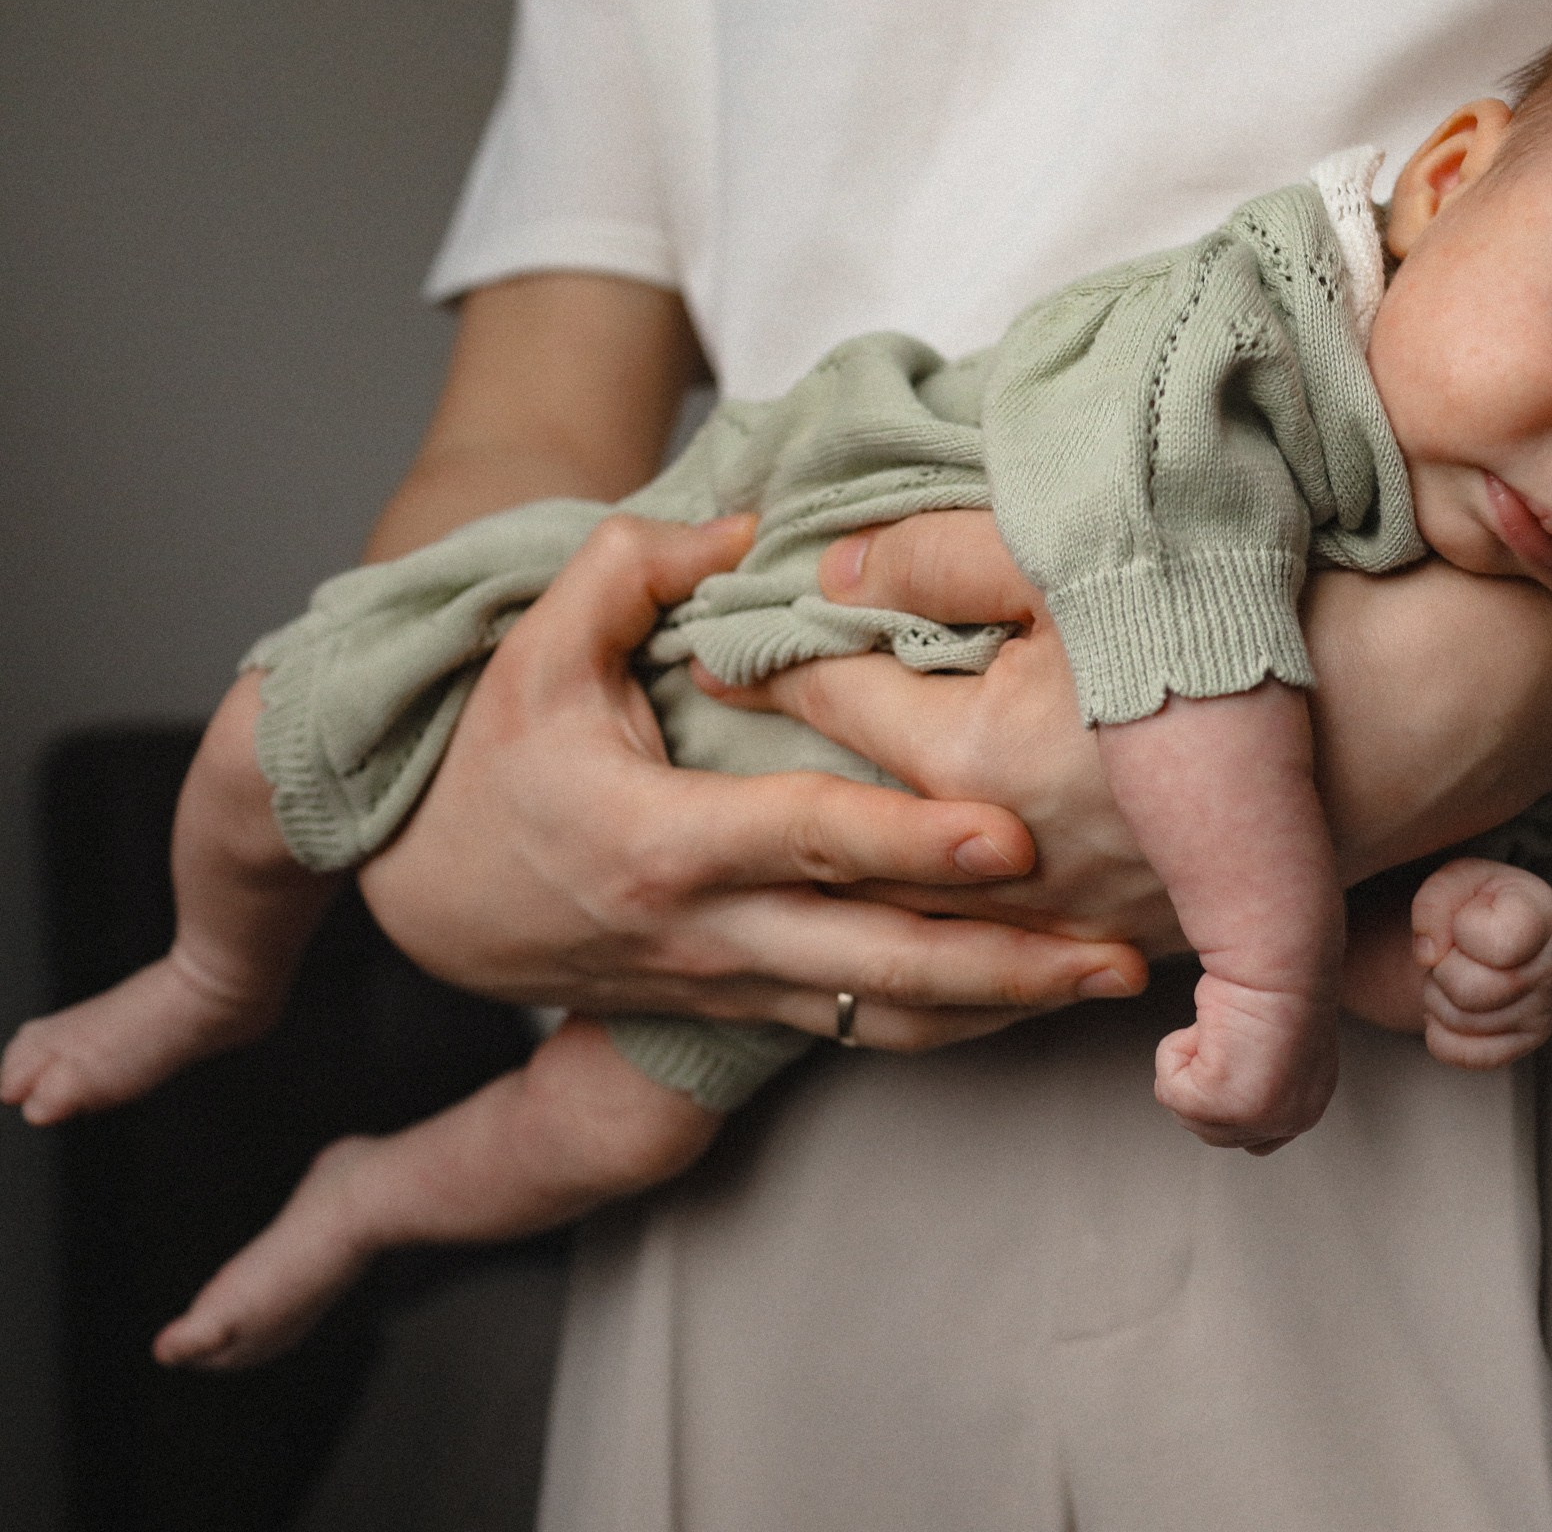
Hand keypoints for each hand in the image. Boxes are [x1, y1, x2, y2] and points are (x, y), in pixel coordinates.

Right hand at [357, 513, 1145, 1051]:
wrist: (435, 914)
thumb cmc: (496, 771)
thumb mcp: (534, 656)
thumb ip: (631, 573)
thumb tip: (742, 525)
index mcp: (665, 839)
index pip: (810, 838)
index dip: (912, 843)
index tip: (1012, 835)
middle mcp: (712, 928)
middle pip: (877, 958)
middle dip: (1005, 960)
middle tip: (1115, 952)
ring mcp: (737, 980)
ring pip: (886, 1012)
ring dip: (1005, 1004)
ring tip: (1111, 983)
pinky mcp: (752, 1007)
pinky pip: (866, 1027)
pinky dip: (958, 1021)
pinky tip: (1038, 999)